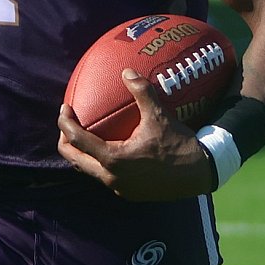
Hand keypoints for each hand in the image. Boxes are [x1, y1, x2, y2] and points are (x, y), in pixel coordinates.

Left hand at [57, 70, 215, 200]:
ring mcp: (119, 188)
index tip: (64, 108)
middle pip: (74, 160)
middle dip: (66, 140)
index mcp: (113, 159)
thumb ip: (141, 92)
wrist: (199, 174)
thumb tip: (127, 71)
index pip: (77, 140)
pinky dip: (99, 162)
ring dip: (82, 153)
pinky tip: (108, 148)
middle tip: (68, 123)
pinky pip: (105, 176)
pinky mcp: (128, 193)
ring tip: (84, 135)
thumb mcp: (160, 115)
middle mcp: (111, 177)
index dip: (65, 123)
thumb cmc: (179, 145)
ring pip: (88, 171)